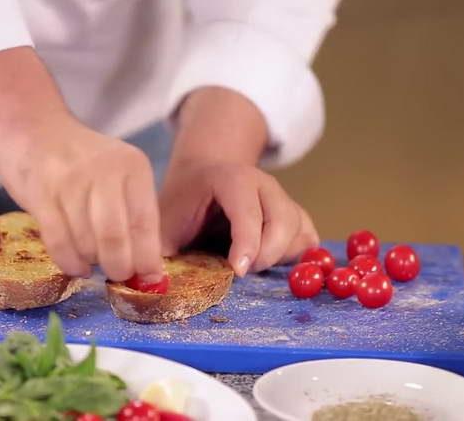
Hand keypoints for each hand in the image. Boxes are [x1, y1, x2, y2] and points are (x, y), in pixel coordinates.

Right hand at [0, 48, 162, 281]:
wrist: (33, 130)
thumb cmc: (83, 164)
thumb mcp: (120, 176)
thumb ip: (135, 214)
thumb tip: (150, 268)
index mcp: (133, 166)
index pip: (145, 222)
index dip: (148, 257)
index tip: (149, 279)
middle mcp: (104, 171)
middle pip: (116, 237)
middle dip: (120, 267)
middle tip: (119, 275)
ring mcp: (70, 181)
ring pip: (86, 243)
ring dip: (92, 262)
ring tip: (93, 260)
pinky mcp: (41, 194)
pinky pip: (58, 241)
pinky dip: (70, 262)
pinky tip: (76, 267)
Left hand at [159, 159, 318, 275]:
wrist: (203, 178)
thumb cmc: (182, 204)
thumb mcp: (165, 223)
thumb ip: (161, 251)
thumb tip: (156, 286)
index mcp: (231, 179)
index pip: (248, 211)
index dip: (246, 243)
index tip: (237, 272)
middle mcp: (264, 185)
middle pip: (282, 220)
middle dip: (265, 254)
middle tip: (241, 271)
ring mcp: (283, 198)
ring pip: (299, 231)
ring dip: (279, 257)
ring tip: (250, 264)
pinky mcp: (295, 214)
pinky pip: (308, 240)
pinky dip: (295, 256)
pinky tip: (271, 262)